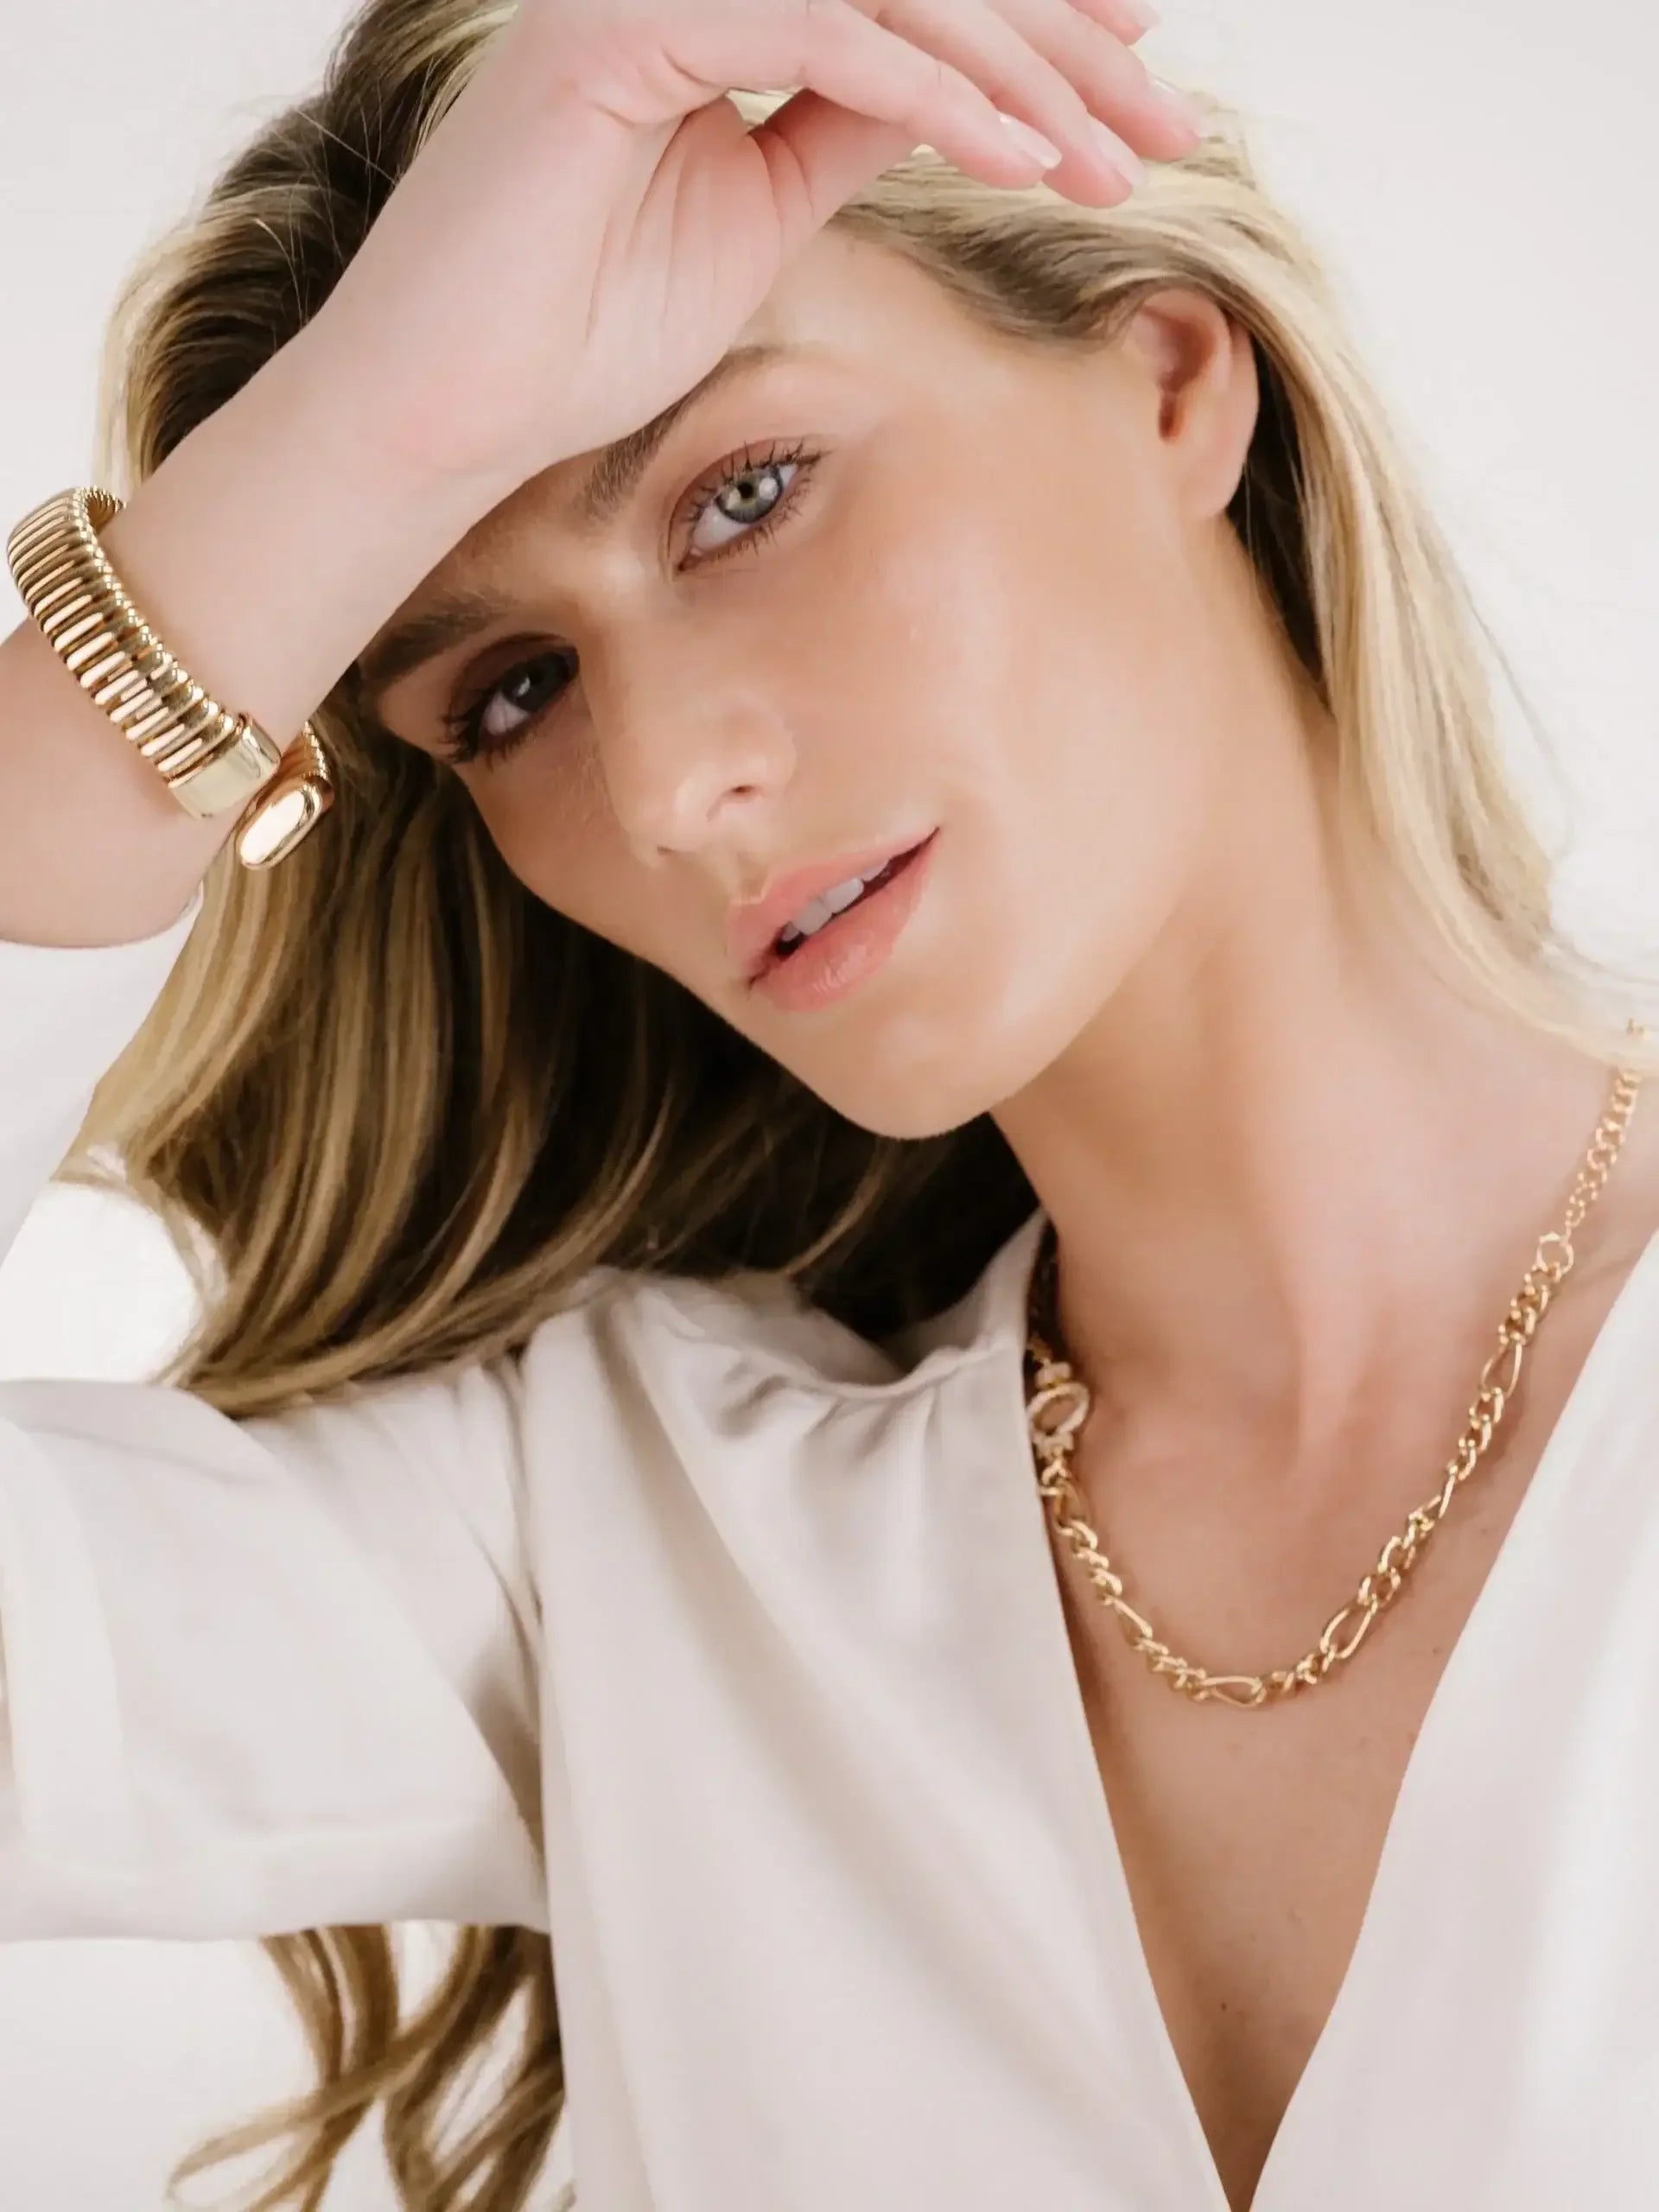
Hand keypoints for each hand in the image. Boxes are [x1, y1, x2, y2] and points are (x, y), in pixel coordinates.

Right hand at [301, 0, 1204, 501]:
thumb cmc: (579, 338)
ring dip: (1027, 70)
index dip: (1034, 21)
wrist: (448, 413)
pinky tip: (1028, 158)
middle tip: (1174, 118)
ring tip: (1126, 154)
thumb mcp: (757, 220)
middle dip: (1064, 41)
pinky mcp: (615, 31)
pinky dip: (939, 96)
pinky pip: (824, 34)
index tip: (1142, 74)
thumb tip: (965, 90)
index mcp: (707, 6)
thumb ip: (850, 132)